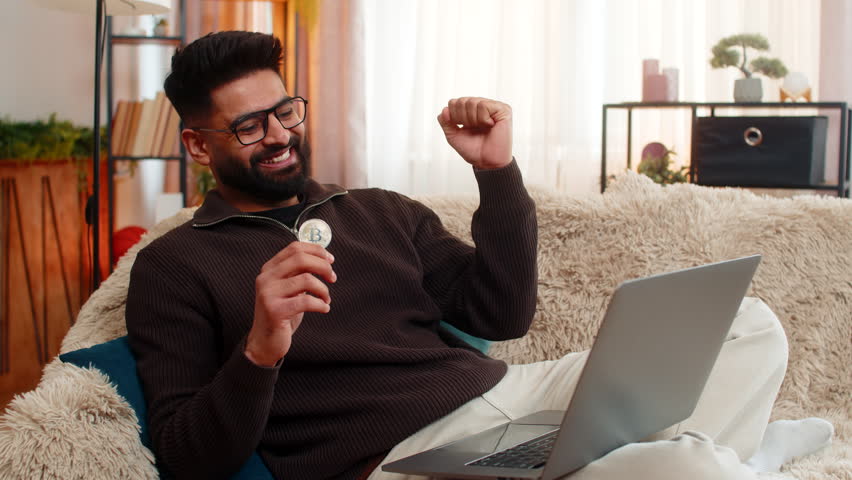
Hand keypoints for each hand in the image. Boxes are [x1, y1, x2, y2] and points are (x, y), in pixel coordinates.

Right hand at [245, 242, 335, 366]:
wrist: (265, 341)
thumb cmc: (282, 312)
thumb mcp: (288, 288)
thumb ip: (299, 273)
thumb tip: (324, 258)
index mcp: (269, 269)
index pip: (295, 248)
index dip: (316, 250)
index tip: (330, 260)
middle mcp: (266, 278)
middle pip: (300, 259)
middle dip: (323, 266)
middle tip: (332, 277)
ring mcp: (268, 294)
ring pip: (306, 280)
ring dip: (323, 290)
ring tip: (326, 299)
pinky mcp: (275, 311)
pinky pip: (306, 301)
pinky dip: (320, 304)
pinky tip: (324, 308)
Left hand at [437, 97, 512, 169]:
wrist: (487, 161)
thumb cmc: (474, 150)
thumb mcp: (454, 136)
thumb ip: (446, 122)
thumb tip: (444, 109)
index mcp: (471, 111)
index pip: (454, 102)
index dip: (454, 116)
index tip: (462, 128)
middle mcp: (481, 106)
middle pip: (462, 101)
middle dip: (463, 119)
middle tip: (473, 129)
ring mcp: (493, 106)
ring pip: (472, 102)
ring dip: (473, 120)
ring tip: (482, 128)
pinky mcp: (503, 109)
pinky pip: (483, 105)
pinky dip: (482, 119)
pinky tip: (490, 125)